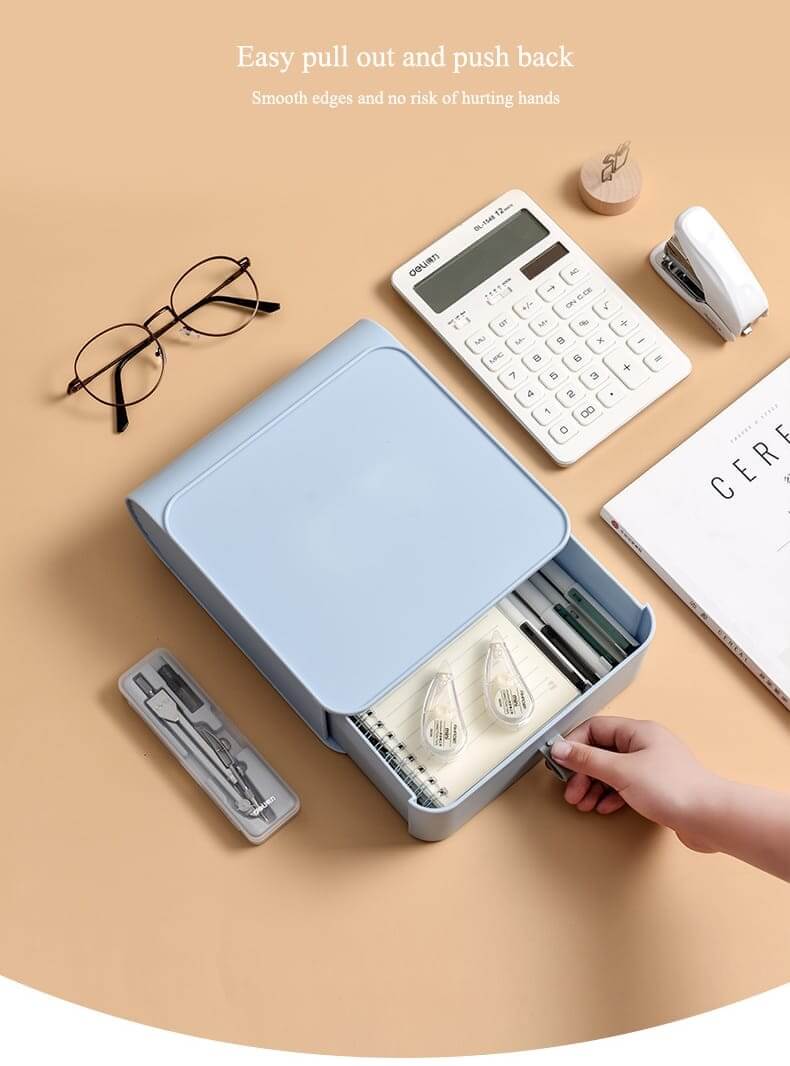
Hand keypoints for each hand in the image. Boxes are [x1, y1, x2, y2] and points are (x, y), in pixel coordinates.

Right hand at [549, 717, 719, 850]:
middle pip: (601, 751)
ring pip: (612, 771)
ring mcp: (651, 766)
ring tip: (583, 803)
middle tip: (571, 791)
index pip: (595, 728)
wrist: (710, 818)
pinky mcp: (657, 787)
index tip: (560, 762)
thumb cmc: (674, 789)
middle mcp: (645, 744)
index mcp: (638, 731)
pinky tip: (603, 807)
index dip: (574, 744)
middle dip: (583, 772)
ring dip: (594, 786)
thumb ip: (588, 760)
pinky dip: (610, 795)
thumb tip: (561, 747)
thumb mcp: (621, 772)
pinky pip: (625, 786)